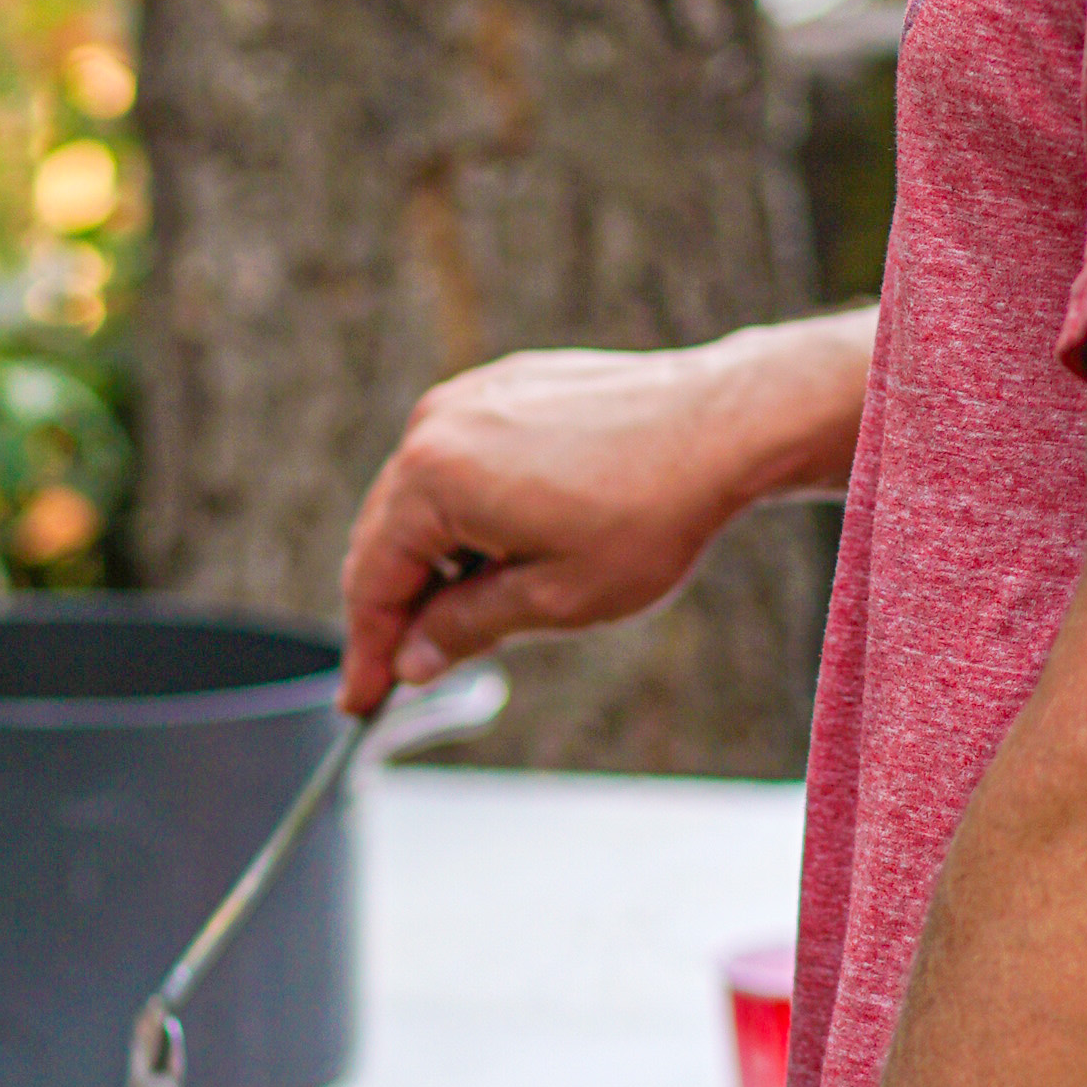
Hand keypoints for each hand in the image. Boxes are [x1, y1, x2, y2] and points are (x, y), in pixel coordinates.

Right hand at [341, 329, 852, 711]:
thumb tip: (410, 660)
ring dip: (431, 558)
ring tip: (471, 613)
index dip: (366, 650)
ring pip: (419, 498)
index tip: (362, 699)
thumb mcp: (554, 599)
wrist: (723, 425)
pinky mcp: (502, 387)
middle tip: (405, 671)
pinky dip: (463, 512)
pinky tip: (502, 550)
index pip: (372, 580)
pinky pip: (456, 461)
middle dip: (393, 607)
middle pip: (385, 536)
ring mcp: (468, 398)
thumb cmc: (649, 512)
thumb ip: (465, 630)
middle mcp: (435, 426)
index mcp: (435, 478)